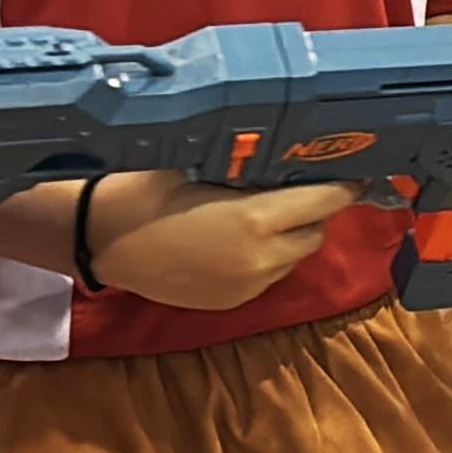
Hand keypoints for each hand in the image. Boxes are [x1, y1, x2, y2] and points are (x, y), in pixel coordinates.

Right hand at [87, 174, 360, 309]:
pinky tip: (238, 237)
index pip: (327, 200)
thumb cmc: (150, 190)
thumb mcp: (204, 163)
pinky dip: (267, 256)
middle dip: (313, 209)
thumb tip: (294, 151)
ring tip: (264, 211)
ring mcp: (248, 285)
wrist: (101, 238)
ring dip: (291, 235)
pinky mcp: (231, 301)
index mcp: (259, 220)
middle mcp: (263, 259)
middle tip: (295, 185)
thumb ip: (252, 166)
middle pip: (316, 231)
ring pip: (295, 257)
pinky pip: (269, 275)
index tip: (350, 169)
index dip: (342, 184)